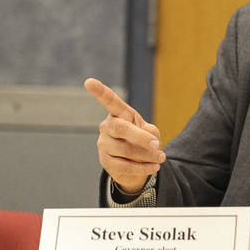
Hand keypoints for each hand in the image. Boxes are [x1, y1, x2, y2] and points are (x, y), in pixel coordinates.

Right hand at [85, 77, 164, 193]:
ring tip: (160, 157)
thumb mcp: (151, 132)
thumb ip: (150, 132)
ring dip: (148, 156)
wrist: (137, 162)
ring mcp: (104, 144)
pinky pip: (125, 166)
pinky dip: (143, 167)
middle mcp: (107, 126)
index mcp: (119, 114)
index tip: (89, 82)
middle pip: (121, 129)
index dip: (100, 92)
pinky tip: (154, 166)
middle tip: (157, 145)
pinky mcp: (105, 161)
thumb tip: (146, 142)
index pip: (109, 101)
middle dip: (141, 138)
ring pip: (126, 150)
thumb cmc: (144, 140)